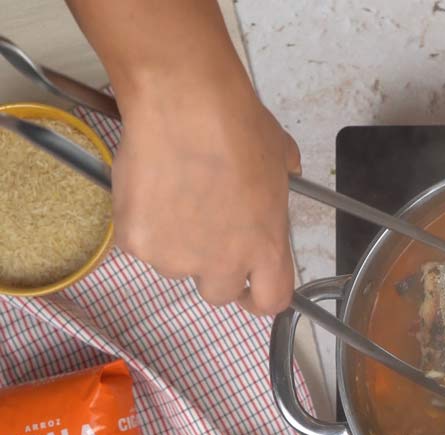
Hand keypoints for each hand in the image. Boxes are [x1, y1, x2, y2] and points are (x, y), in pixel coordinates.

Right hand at [110, 78, 299, 314]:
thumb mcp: (281, 156)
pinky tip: (150, 187)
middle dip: (212, 268)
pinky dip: (143, 223)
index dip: (259, 296)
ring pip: (175, 265)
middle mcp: (223, 263)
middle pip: (219, 292)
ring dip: (176, 242)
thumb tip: (288, 170)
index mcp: (267, 248)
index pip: (271, 301)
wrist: (185, 105)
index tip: (249, 286)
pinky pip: (140, 243)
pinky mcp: (137, 243)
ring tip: (175, 194)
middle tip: (205, 230)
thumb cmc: (236, 126)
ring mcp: (177, 257)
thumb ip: (285, 179)